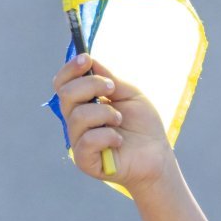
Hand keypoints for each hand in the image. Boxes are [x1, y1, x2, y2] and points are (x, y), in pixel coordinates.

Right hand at [52, 53, 175, 193]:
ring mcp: (78, 141)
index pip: (63, 84)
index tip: (86, 59)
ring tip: (120, 120)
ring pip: (78, 116)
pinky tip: (119, 139)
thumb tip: (90, 60)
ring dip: (105, 113)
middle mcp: (76, 121)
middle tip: (112, 89)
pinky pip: (87, 141)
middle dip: (91, 85)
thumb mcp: (129, 95)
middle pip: (66, 95)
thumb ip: (109, 78)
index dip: (70, 69)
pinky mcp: (85, 161)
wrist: (157, 155)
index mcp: (83, 104)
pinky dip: (107, 136)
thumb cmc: (143, 125)